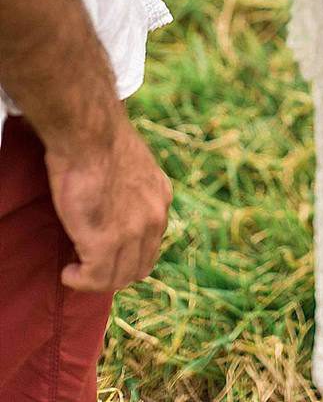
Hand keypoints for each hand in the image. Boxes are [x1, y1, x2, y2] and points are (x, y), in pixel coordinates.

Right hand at [45, 105, 171, 292]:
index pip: (152, 244)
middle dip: (114, 273)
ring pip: (117, 277)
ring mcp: (133, 233)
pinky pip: (96, 278)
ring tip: (76, 270)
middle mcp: (154, 218)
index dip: (128, 255)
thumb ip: (131, 189)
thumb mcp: (131, 165)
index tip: (106, 254)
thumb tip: (116, 204)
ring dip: (95, 280)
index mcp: (160, 197)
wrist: (89, 134)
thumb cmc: (98, 141)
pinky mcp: (107, 243)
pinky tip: (69, 272)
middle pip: (138, 267)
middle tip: (88, 267)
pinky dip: (80, 280)